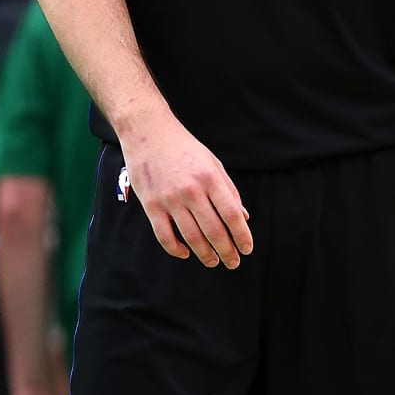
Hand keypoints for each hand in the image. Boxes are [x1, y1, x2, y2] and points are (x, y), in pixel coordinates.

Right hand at [124, 118, 251, 267]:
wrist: (147, 132)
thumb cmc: (182, 146)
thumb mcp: (212, 162)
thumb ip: (229, 190)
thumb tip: (243, 217)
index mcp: (210, 178)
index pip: (232, 215)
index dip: (242, 236)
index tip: (246, 249)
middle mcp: (191, 190)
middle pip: (214, 230)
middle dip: (227, 251)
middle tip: (233, 262)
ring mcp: (169, 199)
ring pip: (191, 237)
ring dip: (205, 254)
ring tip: (213, 261)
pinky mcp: (151, 204)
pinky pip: (164, 235)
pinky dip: (176, 249)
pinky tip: (186, 253)